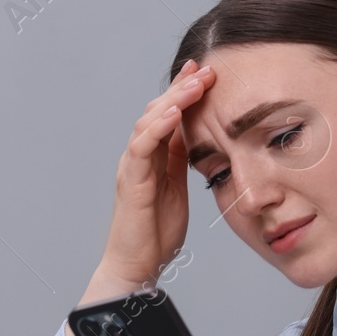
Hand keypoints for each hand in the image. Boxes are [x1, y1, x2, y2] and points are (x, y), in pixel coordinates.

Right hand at [92, 59, 217, 291]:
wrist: (137, 266)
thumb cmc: (155, 233)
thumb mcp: (176, 189)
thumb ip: (179, 161)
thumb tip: (194, 136)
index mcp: (152, 158)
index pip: (167, 116)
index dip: (183, 92)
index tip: (203, 71)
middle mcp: (138, 157)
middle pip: (157, 111)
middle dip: (181, 88)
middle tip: (205, 69)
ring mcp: (132, 167)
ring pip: (148, 122)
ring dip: (173, 100)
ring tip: (195, 83)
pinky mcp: (131, 181)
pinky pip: (141, 146)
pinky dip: (157, 127)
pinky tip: (174, 113)